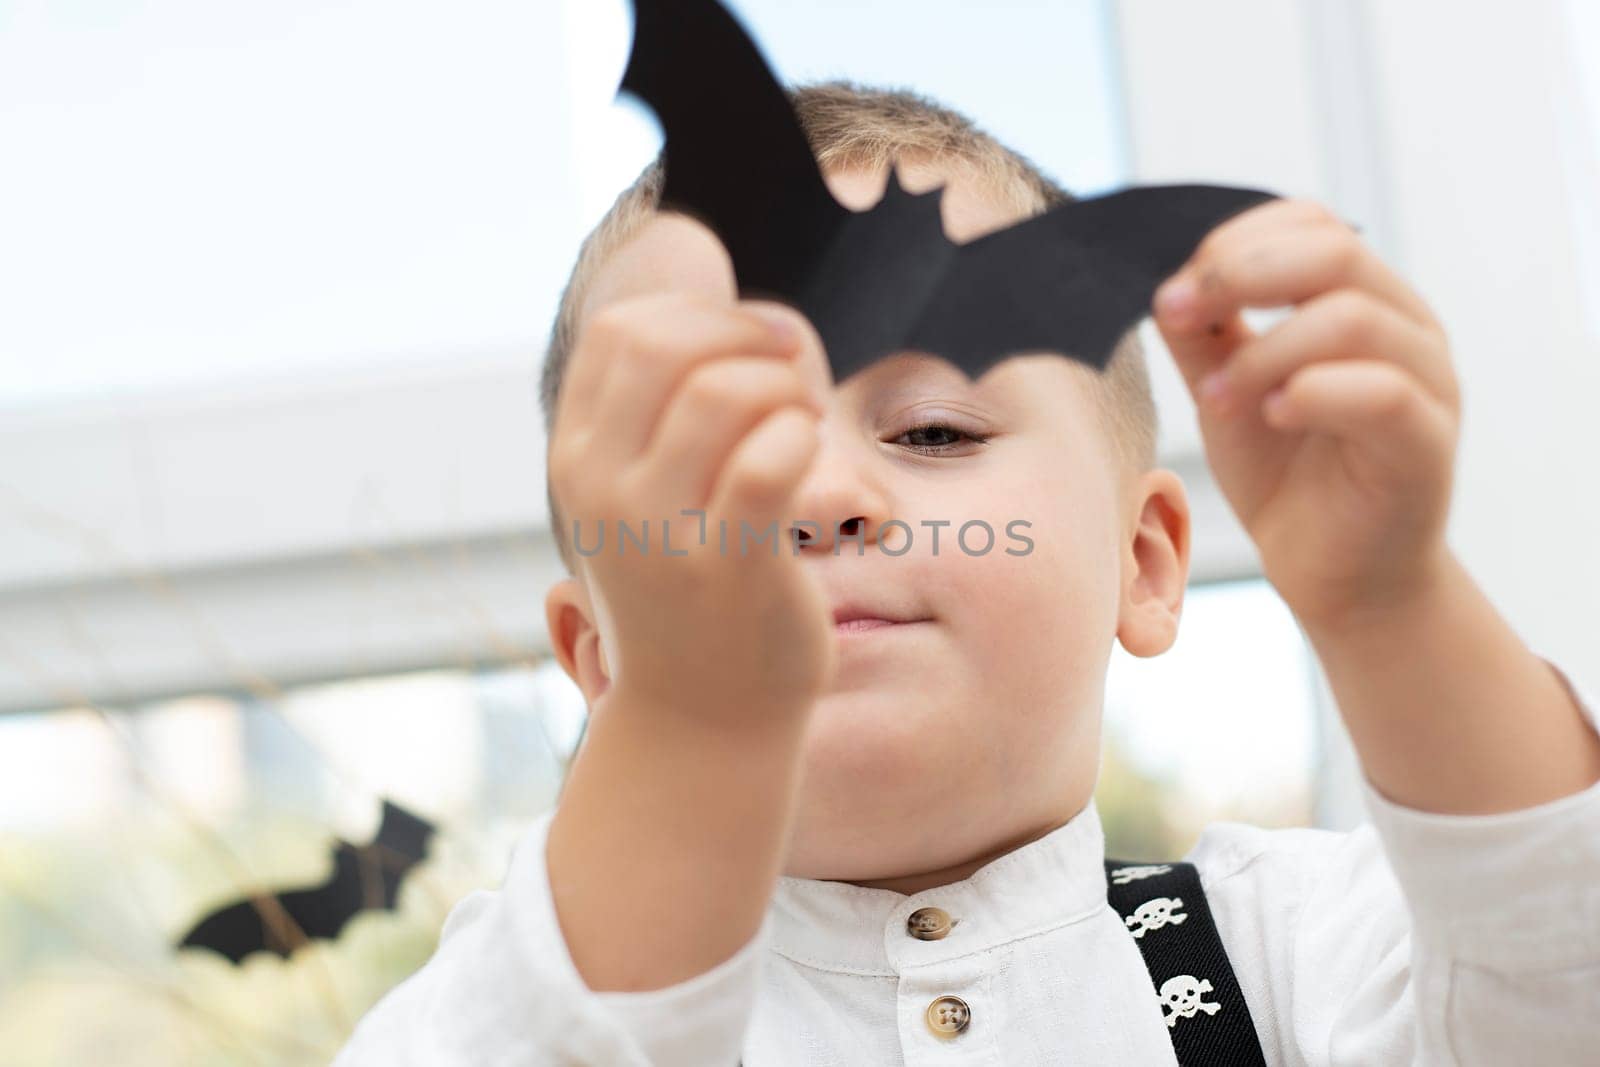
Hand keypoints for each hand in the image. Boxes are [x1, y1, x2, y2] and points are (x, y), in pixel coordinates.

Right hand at [549, 289, 837, 725]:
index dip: (699, 314)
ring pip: (726, 393)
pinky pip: (772, 459)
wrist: (699, 721)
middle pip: (665, 345)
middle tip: (793, 372)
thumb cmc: (689, 593)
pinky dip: (803, 438)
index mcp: (576, 460)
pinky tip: (811, 458)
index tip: (752, 345)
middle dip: (746, 336)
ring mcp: (658, 531)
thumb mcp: (642, 499)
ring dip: (785, 391)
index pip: (621, 333)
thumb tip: (738, 319)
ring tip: (803, 426)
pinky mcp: (726, 569)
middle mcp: (601, 490)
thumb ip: (657, 415)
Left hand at [1152, 198, 1460, 628]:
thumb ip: (1204, 333)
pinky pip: (1382, 392)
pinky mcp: (1428, 442)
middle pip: (1334, 250)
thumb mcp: (1227, 390)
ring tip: (1215, 398)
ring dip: (1264, 351)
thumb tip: (1160, 280)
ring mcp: (1428, 381)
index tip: (1169, 292)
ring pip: (1352, 317)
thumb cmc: (1286, 477)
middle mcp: (1405, 325)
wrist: (1334, 576)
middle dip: (1239, 273)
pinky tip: (1271, 415)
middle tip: (1176, 314)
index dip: (1233, 242)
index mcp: (1360, 298)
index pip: (1310, 223)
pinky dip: (1314, 393)